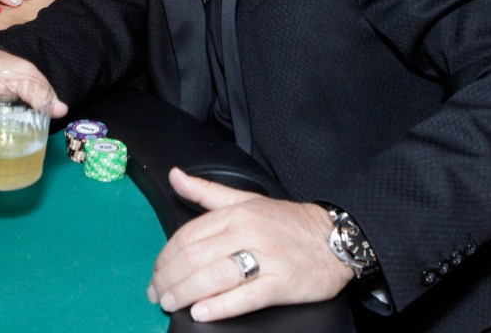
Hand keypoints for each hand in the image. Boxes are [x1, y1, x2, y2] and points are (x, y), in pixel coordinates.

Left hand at [148, 168, 352, 322]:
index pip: (188, 235)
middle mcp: (248, 232)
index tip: (156, 272)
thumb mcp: (246, 200)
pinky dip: (219, 307)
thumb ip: (207, 191)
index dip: (166, 257)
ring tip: (172, 304)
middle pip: (196, 257)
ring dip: (186, 293)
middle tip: (157, 294)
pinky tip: (202, 313)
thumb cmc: (287, 222)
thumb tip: (175, 176)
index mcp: (236, 213)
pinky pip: (245, 296)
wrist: (334, 238)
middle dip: (169, 279)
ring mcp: (266, 257)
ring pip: (215, 276)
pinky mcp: (282, 283)